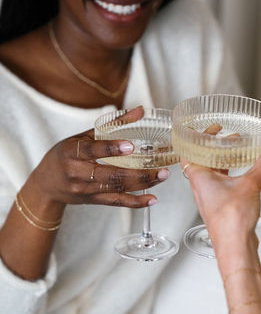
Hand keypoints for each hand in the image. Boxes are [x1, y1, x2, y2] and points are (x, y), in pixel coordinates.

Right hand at [27, 128, 168, 210]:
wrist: (46, 185)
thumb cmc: (64, 156)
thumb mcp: (82, 137)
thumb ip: (111, 125)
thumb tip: (140, 111)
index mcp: (72, 152)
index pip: (92, 150)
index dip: (111, 148)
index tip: (130, 146)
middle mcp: (78, 173)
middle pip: (111, 175)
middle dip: (139, 173)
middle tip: (161, 168)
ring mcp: (85, 190)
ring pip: (117, 188)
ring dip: (142, 184)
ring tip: (161, 176)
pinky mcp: (92, 200)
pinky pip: (116, 202)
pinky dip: (135, 202)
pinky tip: (151, 200)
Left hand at [181, 141, 260, 249]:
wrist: (234, 245)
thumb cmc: (231, 220)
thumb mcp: (250, 184)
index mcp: (199, 178)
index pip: (189, 151)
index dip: (197, 138)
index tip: (209, 129)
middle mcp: (200, 187)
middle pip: (202, 161)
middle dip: (215, 148)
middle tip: (228, 138)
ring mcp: (209, 198)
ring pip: (212, 174)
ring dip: (223, 162)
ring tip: (237, 153)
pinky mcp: (219, 206)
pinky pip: (221, 185)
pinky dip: (229, 176)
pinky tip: (242, 175)